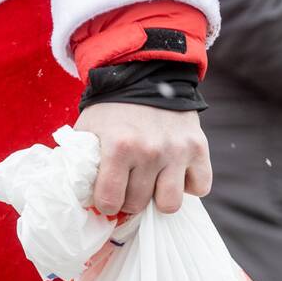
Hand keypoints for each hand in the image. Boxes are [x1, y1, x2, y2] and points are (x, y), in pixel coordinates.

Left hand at [74, 103, 211, 214]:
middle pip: (138, 204)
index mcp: (119, 146)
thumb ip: (82, 162)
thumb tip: (81, 197)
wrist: (147, 75)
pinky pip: (200, 187)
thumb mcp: (88, 130)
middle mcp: (150, 151)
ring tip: (154, 183)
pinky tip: (176, 173)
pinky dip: (189, 184)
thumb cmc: (113, 110)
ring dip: (159, 197)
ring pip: (170, 204)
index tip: (107, 196)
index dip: (105, 203)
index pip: (110, 201)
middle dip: (130, 199)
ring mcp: (177, 151)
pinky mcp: (199, 148)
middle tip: (129, 184)